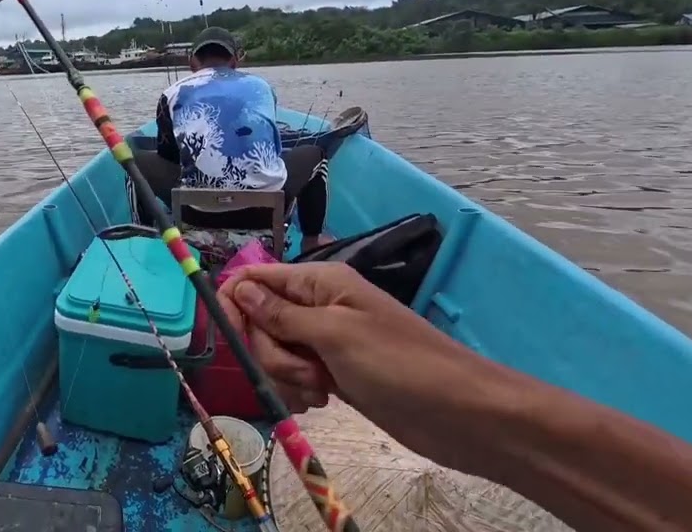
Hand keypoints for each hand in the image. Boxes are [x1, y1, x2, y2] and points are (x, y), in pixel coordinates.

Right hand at [219, 262, 506, 467]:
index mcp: (320, 282)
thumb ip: (282, 315)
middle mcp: (319, 306)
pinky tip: (320, 403)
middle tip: (307, 371)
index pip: (255, 280)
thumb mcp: (335, 334)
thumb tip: (239, 289)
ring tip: (321, 391)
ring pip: (274, 354)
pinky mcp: (334, 374)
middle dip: (270, 353)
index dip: (235, 306)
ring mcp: (326, 342)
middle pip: (260, 322)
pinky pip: (295, 377)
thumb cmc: (400, 364)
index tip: (234, 340)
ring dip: (285, 377)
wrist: (457, 412)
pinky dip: (299, 392)